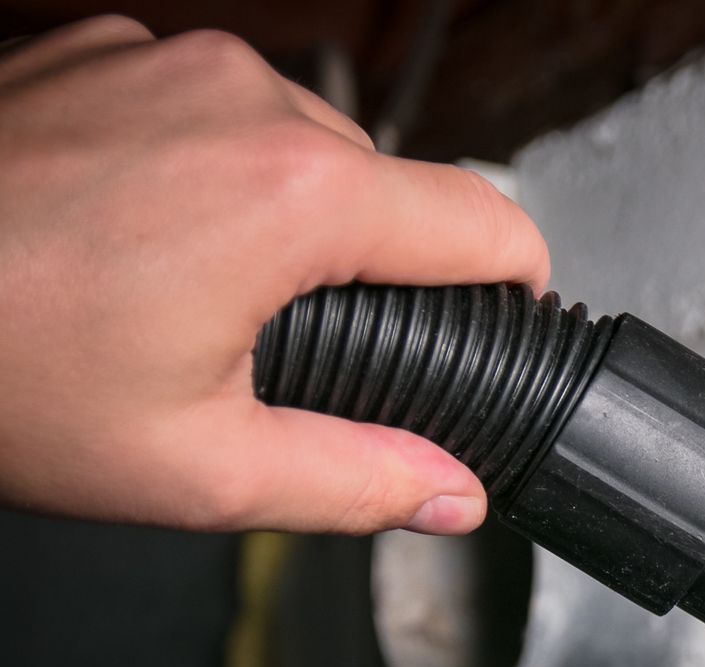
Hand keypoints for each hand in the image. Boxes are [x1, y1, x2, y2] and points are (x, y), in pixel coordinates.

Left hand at [0, 17, 547, 534]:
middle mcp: (243, 98)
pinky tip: (130, 240)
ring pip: (297, 143)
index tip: (504, 319)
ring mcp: (165, 60)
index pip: (487, 220)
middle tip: (286, 350)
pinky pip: (206, 111)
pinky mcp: (101, 49)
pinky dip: (200, 172)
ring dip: (282, 216)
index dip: (517, 283)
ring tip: (189, 294)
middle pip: (388, 186)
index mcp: (294, 196)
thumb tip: (451, 493)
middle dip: (369, 267)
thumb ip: (357, 481)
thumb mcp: (196, 468)